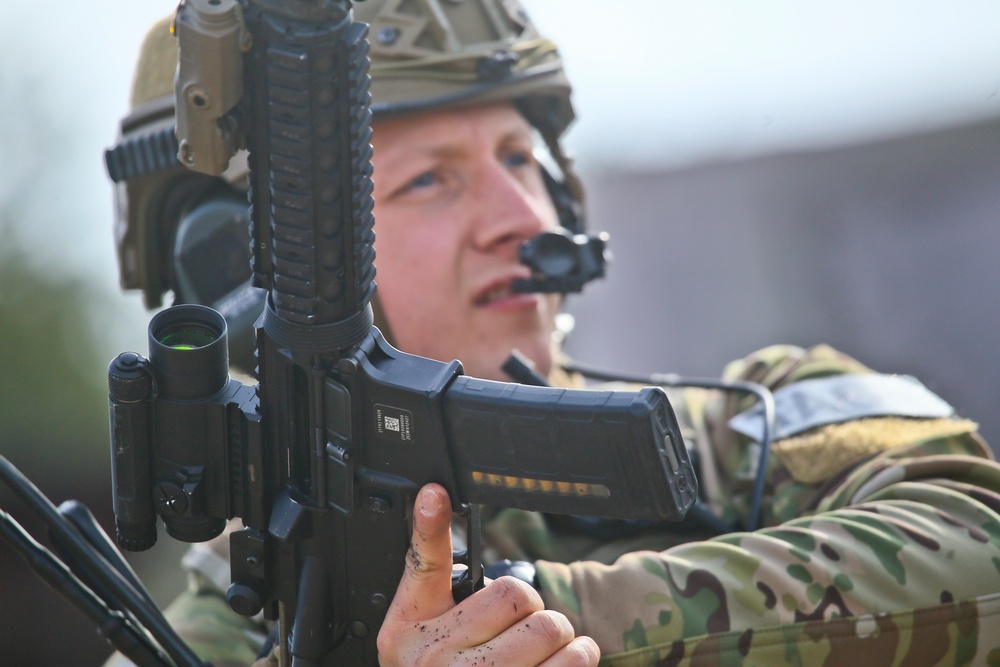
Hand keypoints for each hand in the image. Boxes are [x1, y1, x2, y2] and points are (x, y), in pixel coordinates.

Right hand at [377, 484, 599, 665]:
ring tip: (549, 648)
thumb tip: (434, 500)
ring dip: (563, 636)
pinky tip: (566, 662)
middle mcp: (436, 660)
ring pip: (550, 628)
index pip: (424, 567)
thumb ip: (434, 586)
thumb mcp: (420, 637)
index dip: (429, 525)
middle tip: (525, 629)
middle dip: (534, 610)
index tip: (434, 493)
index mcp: (409, 632)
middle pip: (516, 595)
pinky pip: (571, 663)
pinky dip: (580, 658)